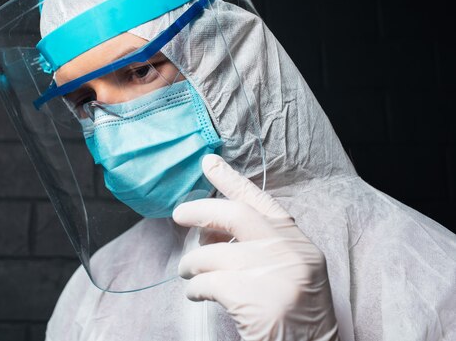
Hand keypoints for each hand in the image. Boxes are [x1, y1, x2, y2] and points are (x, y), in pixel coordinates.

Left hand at [172, 154, 338, 340]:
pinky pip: (207, 281)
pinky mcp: (253, 297)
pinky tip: (195, 294)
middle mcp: (289, 253)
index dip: (232, 180)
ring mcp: (272, 274)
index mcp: (299, 245)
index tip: (209, 163)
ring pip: (213, 254)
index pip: (262, 202)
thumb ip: (263, 246)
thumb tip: (212, 230)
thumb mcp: (291, 272)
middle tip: (179, 214)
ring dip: (192, 263)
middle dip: (201, 211)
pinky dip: (194, 287)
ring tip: (187, 273)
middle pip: (235, 215)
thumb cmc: (294, 316)